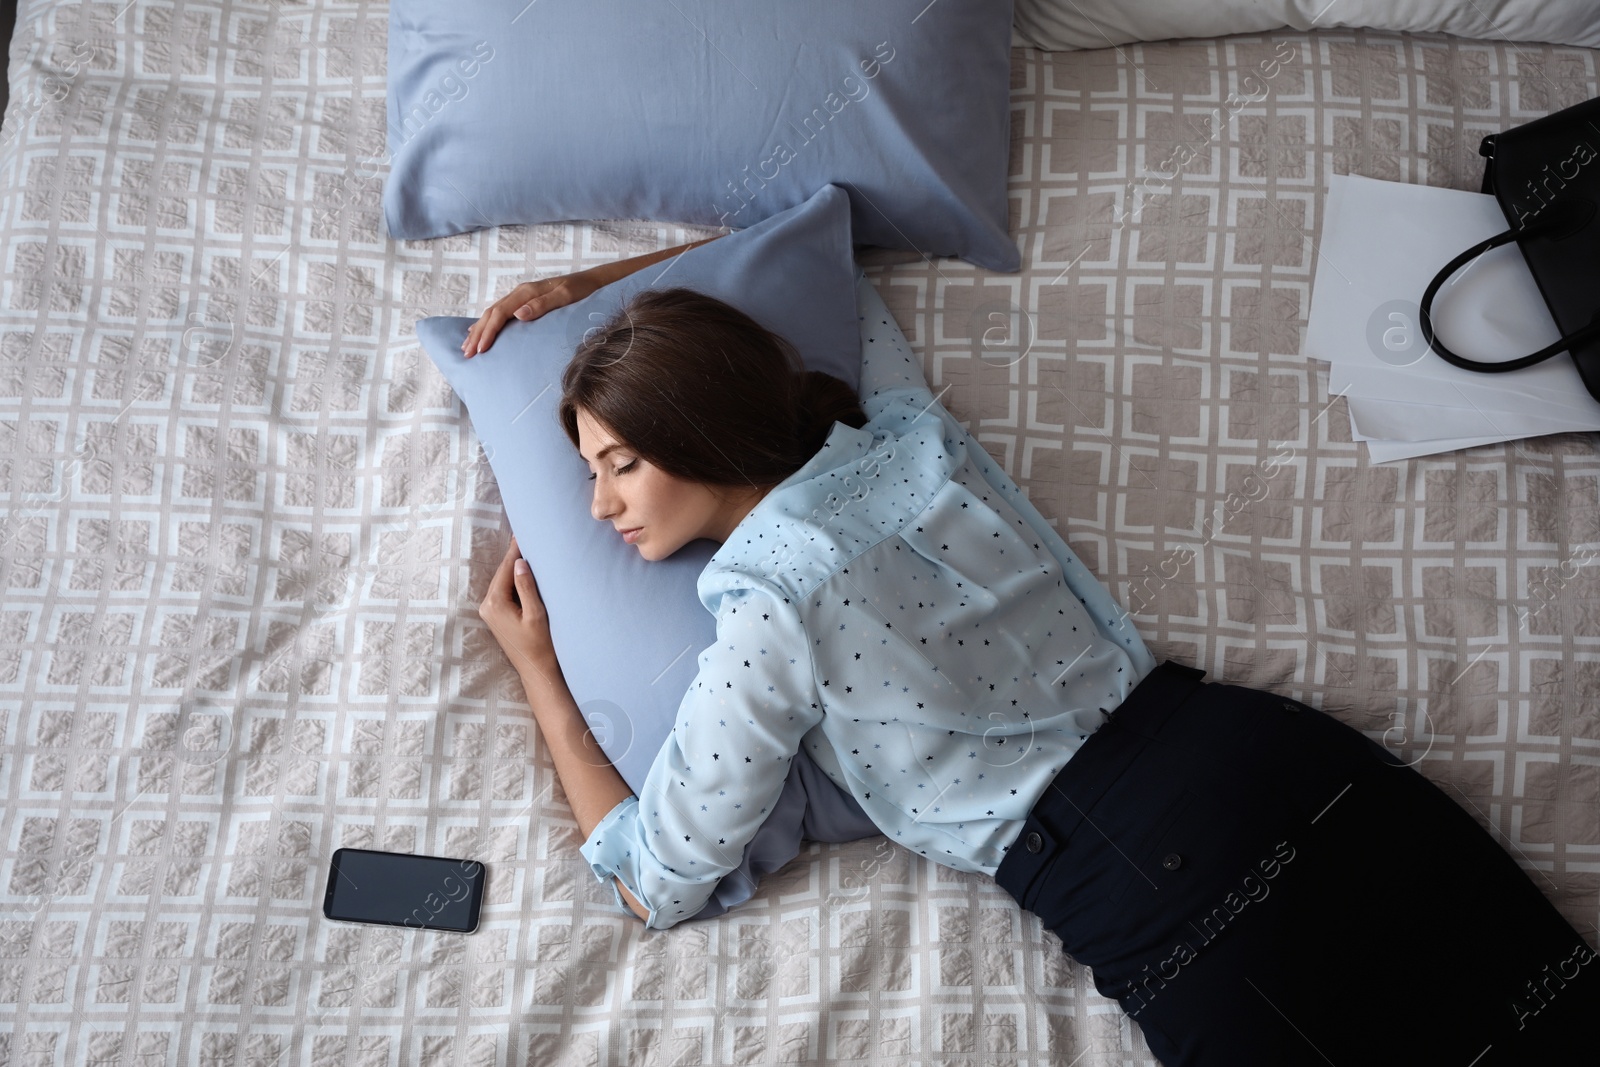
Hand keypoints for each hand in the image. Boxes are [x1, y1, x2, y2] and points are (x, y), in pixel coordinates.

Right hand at [462, 270, 601, 356]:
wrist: (592, 282)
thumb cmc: (582, 291)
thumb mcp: (566, 297)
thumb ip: (543, 305)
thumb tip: (518, 314)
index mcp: (527, 293)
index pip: (500, 313)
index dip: (488, 331)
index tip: (481, 349)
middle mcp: (520, 294)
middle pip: (491, 314)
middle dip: (477, 334)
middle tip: (467, 354)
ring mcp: (522, 298)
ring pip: (493, 314)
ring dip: (479, 330)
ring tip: (467, 346)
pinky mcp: (525, 302)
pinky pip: (501, 314)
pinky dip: (487, 324)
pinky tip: (480, 332)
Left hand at [478, 535, 556, 673]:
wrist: (537, 670)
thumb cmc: (540, 645)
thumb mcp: (536, 614)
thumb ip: (526, 587)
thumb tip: (520, 563)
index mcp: (495, 603)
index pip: (507, 569)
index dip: (516, 550)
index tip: (523, 532)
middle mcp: (487, 606)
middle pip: (503, 573)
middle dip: (515, 556)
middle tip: (525, 535)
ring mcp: (490, 612)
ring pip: (503, 581)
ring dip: (515, 567)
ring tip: (527, 548)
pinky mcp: (496, 616)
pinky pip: (504, 591)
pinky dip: (514, 580)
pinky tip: (524, 571)